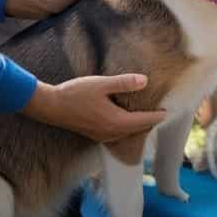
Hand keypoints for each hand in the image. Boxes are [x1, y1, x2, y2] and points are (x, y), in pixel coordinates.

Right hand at [22, 74, 166, 142]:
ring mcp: (101, 136)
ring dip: (138, 126)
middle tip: (160, 112)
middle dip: (149, 122)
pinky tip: (126, 119)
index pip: (143, 121)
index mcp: (115, 122)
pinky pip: (117, 134)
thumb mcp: (101, 84)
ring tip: (147, 116)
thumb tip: (145, 81)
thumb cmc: (74, 93)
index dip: (156, 116)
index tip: (167, 111)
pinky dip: (126, 128)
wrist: (50, 106)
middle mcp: (110, 133)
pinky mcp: (94, 134)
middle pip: (136, 130)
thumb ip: (124, 83)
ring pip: (127, 133)